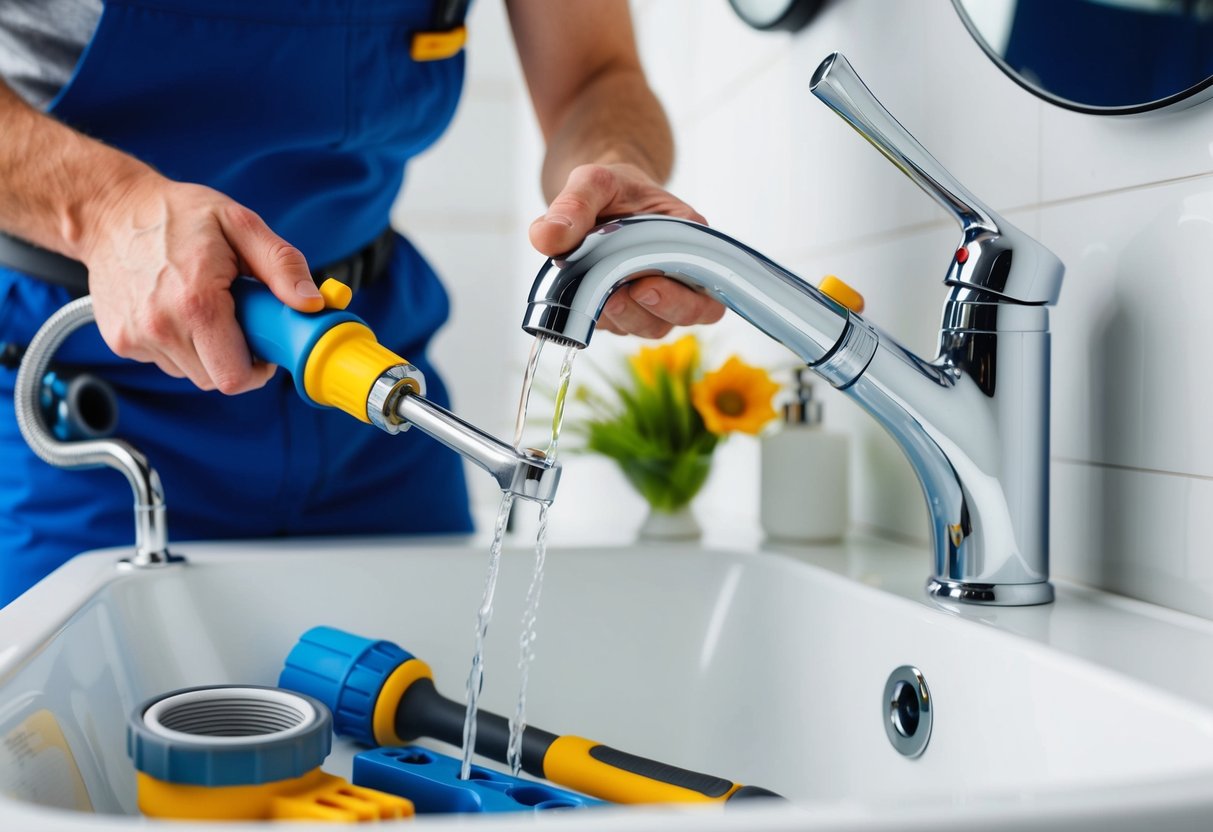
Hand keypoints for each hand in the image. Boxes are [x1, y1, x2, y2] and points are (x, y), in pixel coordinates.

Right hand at [81, 171, 322, 392]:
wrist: (110, 211)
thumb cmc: (177, 214)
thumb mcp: (241, 225)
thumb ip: (282, 266)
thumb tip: (312, 303)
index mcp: (196, 302)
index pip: (236, 376)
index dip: (258, 369)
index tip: (264, 346)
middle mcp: (161, 326)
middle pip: (216, 379)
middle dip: (237, 358)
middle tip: (238, 321)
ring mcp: (135, 337)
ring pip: (191, 372)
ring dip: (207, 350)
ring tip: (204, 307)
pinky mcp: (120, 340)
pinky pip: (166, 361)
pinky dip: (180, 344)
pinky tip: (177, 309)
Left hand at [528, 163, 724, 337]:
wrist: (597, 199)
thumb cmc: (610, 188)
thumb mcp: (592, 181)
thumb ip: (574, 204)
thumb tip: (546, 237)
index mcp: (688, 237)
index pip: (706, 281)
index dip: (681, 297)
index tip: (643, 286)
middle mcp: (681, 273)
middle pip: (686, 314)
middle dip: (651, 312)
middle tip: (615, 296)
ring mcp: (657, 297)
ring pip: (651, 326)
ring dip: (623, 317)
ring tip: (597, 296)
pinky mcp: (630, 311)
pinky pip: (622, 326)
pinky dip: (602, 318)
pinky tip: (586, 297)